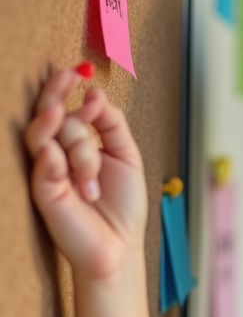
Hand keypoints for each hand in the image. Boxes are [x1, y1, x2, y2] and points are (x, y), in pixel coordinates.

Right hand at [23, 65, 148, 279]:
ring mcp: (47, 170)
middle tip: (68, 76)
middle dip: (58, 92)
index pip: (64, 108)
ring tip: (90, 158)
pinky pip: (44, 160)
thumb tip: (95, 92)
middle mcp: (57, 153)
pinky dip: (59, 155)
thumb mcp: (125, 155)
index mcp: (74, 144)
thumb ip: (111, 123)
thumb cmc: (121, 206)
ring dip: (76, 138)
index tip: (82, 71)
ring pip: (51, 134)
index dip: (69, 88)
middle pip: (50, 114)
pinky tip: (65, 158)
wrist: (120, 245)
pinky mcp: (43, 190)